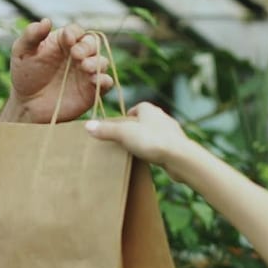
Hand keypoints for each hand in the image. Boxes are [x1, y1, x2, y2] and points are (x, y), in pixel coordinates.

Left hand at [1, 19, 113, 123]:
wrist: (27, 104)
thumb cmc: (25, 75)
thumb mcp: (22, 52)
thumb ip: (32, 35)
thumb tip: (46, 21)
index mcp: (64, 42)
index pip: (76, 31)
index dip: (73, 33)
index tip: (66, 38)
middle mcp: (78, 55)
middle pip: (92, 43)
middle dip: (86, 47)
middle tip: (75, 54)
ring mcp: (86, 72)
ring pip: (102, 62)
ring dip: (96, 62)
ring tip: (85, 67)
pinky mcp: (91, 90)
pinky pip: (105, 83)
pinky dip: (104, 80)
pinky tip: (95, 80)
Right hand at [85, 102, 203, 178]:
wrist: (179, 157)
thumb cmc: (151, 140)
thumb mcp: (123, 134)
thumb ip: (106, 130)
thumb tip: (87, 125)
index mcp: (149, 109)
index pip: (137, 108)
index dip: (127, 117)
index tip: (119, 126)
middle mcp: (162, 117)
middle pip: (145, 121)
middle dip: (136, 128)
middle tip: (124, 139)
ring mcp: (171, 132)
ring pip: (155, 133)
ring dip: (146, 139)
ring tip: (136, 150)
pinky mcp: (177, 146)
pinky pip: (162, 145)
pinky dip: (155, 150)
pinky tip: (150, 158)